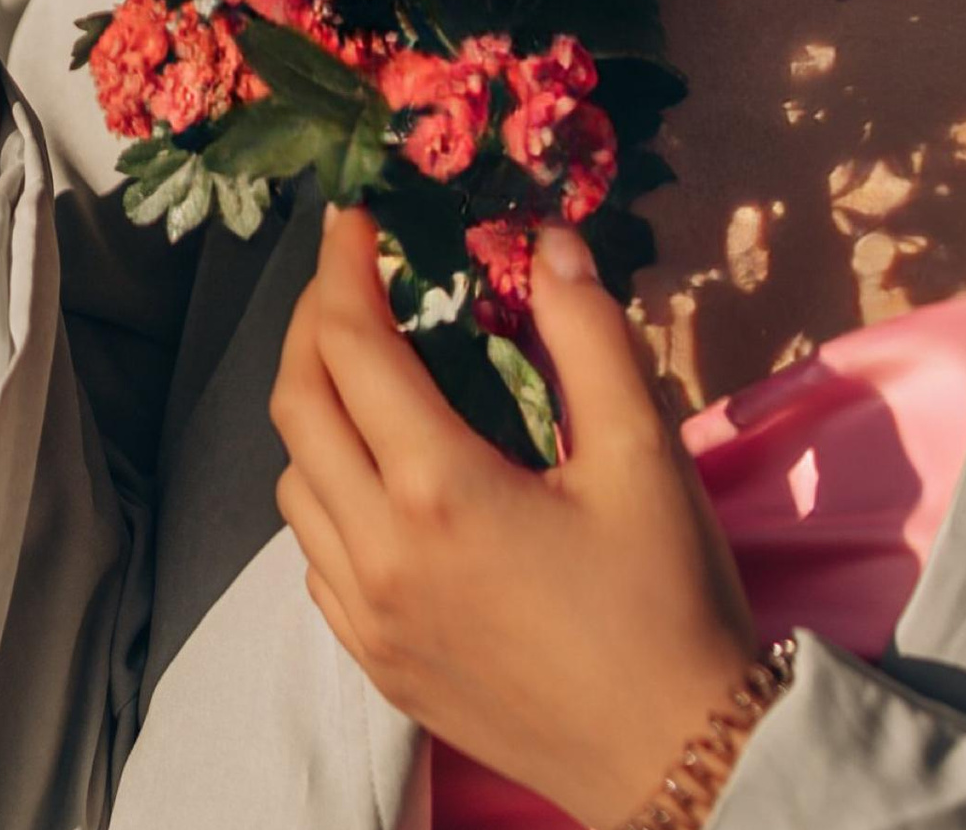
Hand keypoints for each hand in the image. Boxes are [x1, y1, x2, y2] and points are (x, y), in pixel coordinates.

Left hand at [271, 206, 763, 828]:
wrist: (669, 750)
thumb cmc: (665, 591)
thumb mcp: (642, 447)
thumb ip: (589, 332)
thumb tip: (549, 242)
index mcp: (440, 490)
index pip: (352, 349)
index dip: (343, 268)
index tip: (357, 214)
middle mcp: (379, 554)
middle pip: (299, 409)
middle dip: (315, 324)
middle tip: (357, 273)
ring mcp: (368, 618)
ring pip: (295, 486)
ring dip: (318, 410)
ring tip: (375, 367)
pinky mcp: (376, 662)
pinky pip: (315, 556)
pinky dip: (329, 491)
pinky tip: (390, 477)